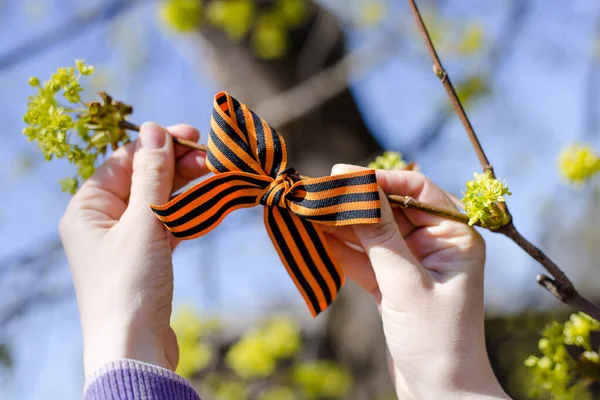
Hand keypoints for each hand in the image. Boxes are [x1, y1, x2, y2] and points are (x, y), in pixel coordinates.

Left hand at [59, 123, 208, 377]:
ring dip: (187, 190)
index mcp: (88, 208)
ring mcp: (126, 241)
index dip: (157, 145)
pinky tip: (209, 207)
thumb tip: (154, 129)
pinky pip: (167, 225)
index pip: (123, 160)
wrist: (134, 348)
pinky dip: (187, 215)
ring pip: (159, 202)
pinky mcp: (147, 259)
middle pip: (143, 180)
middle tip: (214, 159)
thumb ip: (151, 175)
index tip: (193, 135)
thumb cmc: (130, 284)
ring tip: (218, 179)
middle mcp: (102, 221)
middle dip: (178, 167)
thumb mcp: (142, 223)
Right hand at [323, 165, 508, 399]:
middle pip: (388, 210)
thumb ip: (380, 236)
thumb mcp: (406, 285)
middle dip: (353, 202)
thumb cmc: (438, 342)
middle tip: (315, 191)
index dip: (379, 180)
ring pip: (371, 234)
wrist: (441, 397)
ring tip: (307, 210)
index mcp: (455, 237)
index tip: (342, 175)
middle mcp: (435, 245)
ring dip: (340, 225)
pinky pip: (363, 259)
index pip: (416, 190)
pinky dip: (340, 250)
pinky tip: (315, 237)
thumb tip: (356, 188)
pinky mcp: (392, 285)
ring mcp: (412, 264)